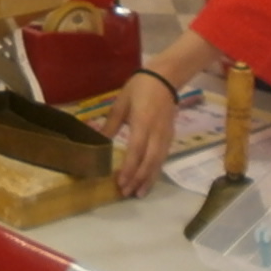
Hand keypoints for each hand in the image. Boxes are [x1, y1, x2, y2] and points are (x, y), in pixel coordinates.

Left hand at [103, 71, 176, 197]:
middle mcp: (156, 132)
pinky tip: (148, 180)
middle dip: (138, 179)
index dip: (129, 168)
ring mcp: (166, 135)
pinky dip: (156, 171)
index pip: (136, 150)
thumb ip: (111, 123)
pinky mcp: (171, 136)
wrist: (166, 78)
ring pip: (159, 162)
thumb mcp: (121, 102)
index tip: (120, 182)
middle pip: (149, 161)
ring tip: (139, 193)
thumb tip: (99, 140)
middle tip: (127, 193)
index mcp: (142, 122)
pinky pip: (164, 157)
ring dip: (149, 179)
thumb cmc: (140, 87)